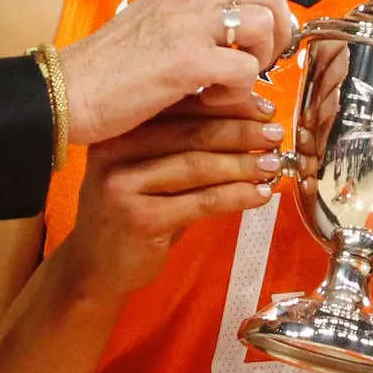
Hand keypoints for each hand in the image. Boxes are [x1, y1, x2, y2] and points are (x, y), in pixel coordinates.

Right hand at [60, 94, 280, 299]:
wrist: (95, 266)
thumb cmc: (133, 211)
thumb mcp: (149, 169)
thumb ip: (185, 143)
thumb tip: (250, 123)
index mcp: (121, 128)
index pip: (182, 106)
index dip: (228, 105)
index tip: (264, 108)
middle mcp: (116, 149)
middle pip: (193, 133)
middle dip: (242, 132)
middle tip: (276, 134)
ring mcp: (123, 184)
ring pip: (199, 166)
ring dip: (243, 165)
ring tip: (274, 164)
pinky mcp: (139, 218)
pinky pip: (200, 201)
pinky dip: (236, 196)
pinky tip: (259, 195)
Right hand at [61, 0, 297, 145]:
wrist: (64, 92)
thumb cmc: (104, 73)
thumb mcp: (151, 30)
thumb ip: (189, 25)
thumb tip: (233, 38)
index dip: (267, 15)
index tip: (260, 46)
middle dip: (278, 30)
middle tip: (262, 63)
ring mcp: (187, 25)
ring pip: (263, 25)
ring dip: (260, 59)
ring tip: (232, 83)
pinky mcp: (187, 61)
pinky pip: (244, 69)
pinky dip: (238, 90)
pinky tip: (210, 99)